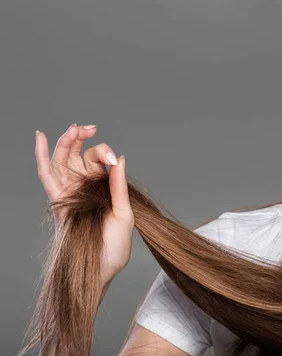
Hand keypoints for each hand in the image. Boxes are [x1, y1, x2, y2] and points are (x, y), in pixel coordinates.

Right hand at [35, 123, 133, 283]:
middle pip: (78, 155)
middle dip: (82, 138)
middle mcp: (85, 187)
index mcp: (104, 187)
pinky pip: (47, 177)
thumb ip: (118, 187)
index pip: (100, 161)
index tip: (112, 160)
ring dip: (65, 142)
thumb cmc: (115, 246)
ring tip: (73, 128)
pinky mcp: (59, 202)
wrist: (100, 270)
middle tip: (89, 127)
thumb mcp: (124, 214)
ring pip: (62, 161)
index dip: (104, 154)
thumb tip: (119, 159)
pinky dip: (43, 157)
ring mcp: (70, 193)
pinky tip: (42, 138)